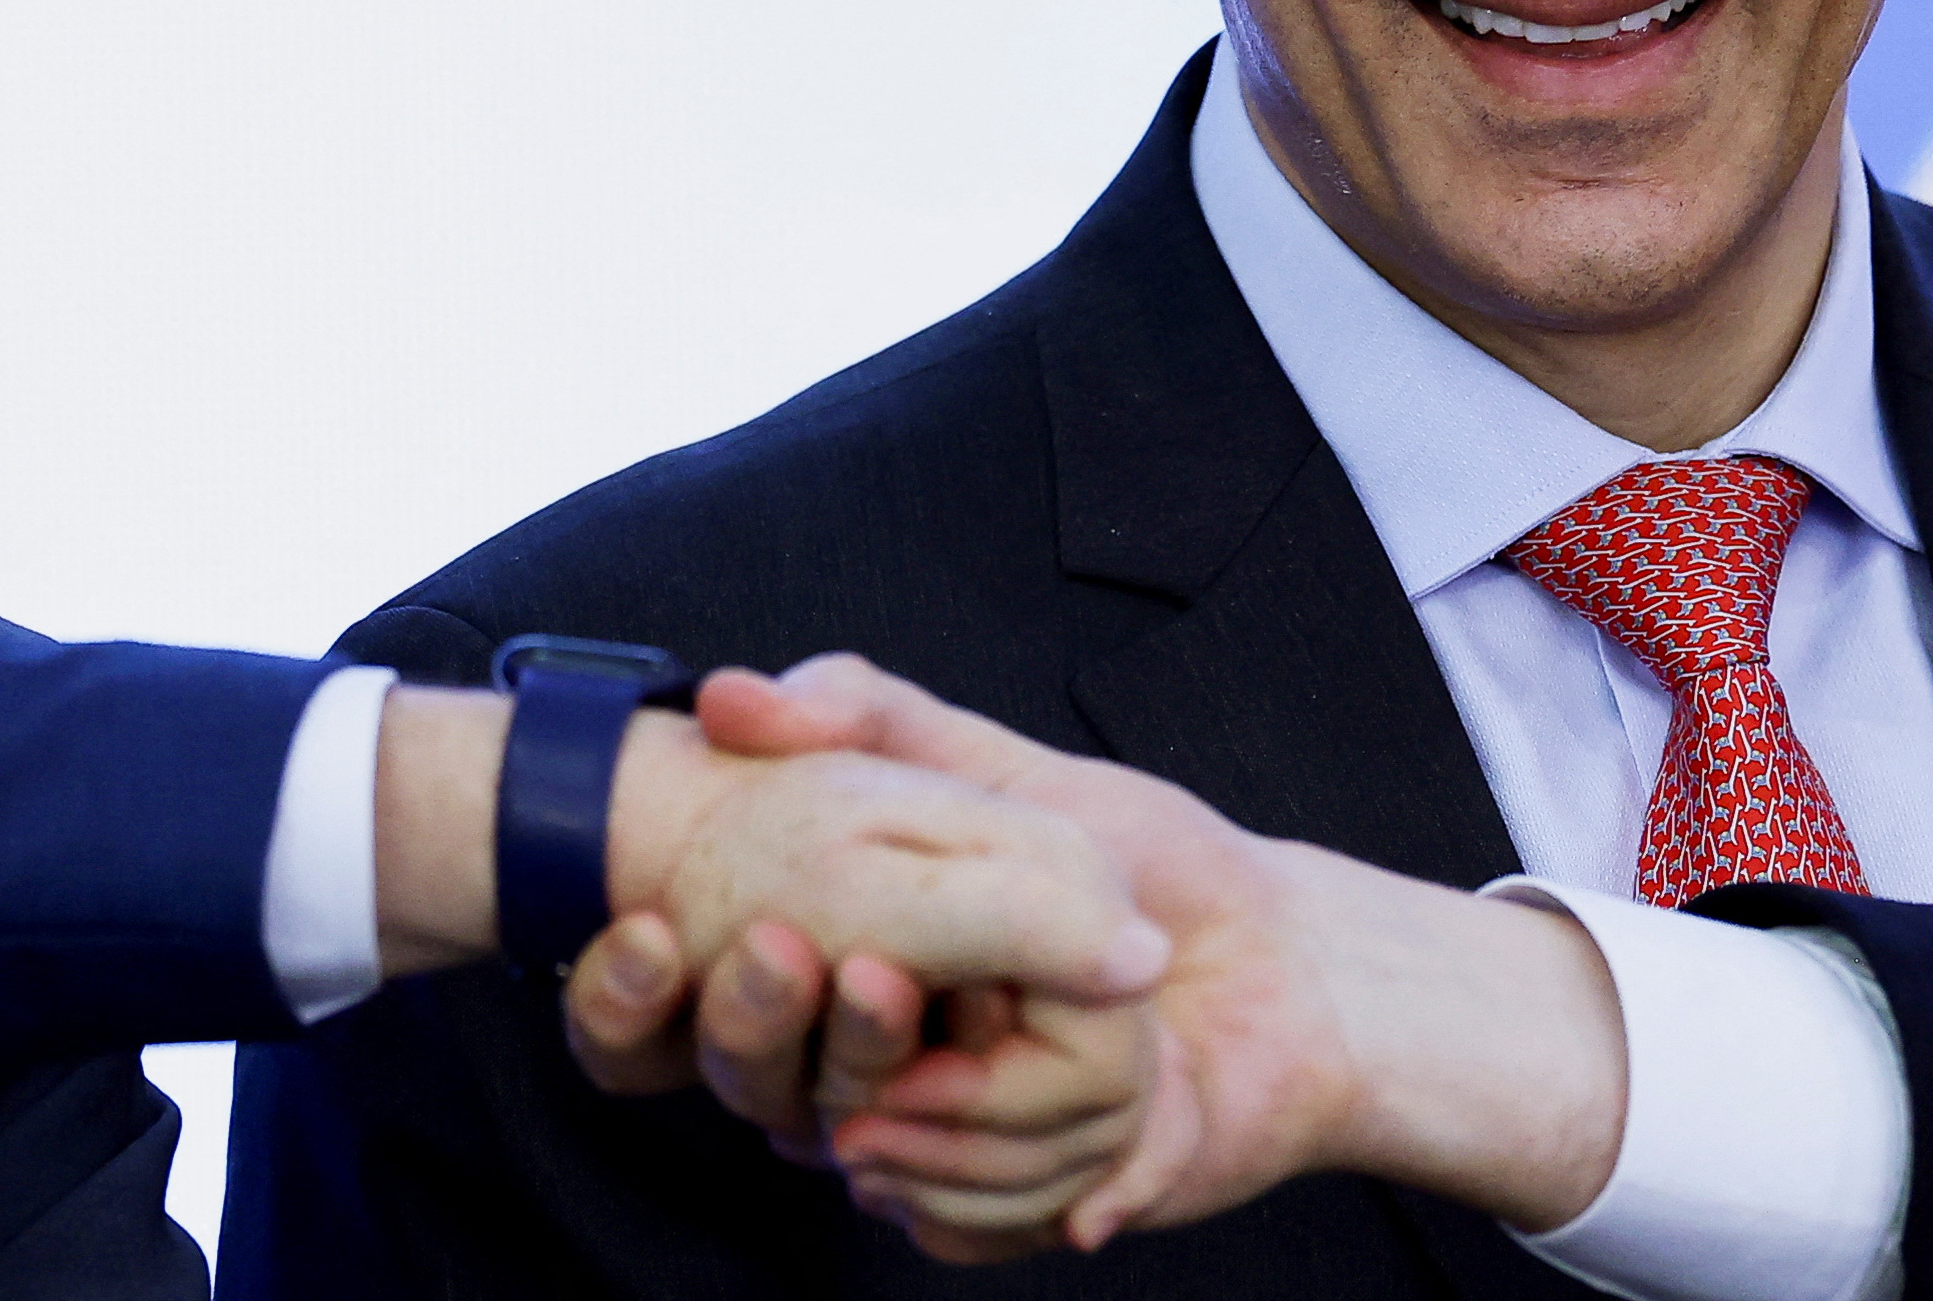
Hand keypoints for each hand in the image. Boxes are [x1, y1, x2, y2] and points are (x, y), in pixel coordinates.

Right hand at [607, 656, 1627, 1255]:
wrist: (1291, 960)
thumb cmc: (1153, 858)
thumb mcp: (1002, 766)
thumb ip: (874, 715)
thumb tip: (731, 697)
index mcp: (854, 971)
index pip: (704, 1012)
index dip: (641, 1001)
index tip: (647, 940)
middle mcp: (880, 1068)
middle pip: (769, 1095)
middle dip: (788, 1038)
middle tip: (860, 971)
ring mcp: (949, 1147)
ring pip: (869, 1170)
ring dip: (928, 1120)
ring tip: (979, 1034)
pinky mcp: (1025, 1206)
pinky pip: (968, 1235)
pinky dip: (1016, 1205)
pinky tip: (1083, 1172)